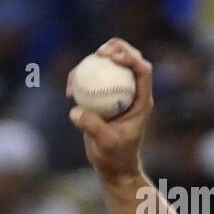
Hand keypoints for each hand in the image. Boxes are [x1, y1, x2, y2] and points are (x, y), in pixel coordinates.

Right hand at [67, 38, 153, 182]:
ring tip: (76, 77)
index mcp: (142, 101)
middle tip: (98, 54)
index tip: (111, 57)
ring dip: (93, 62)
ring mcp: (118, 92)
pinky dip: (80, 79)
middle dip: (116, 48)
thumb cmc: (115, 156)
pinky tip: (70, 91)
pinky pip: (93, 79)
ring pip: (109, 66)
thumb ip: (93, 127)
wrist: (114, 165)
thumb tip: (76, 111)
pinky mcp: (104, 96)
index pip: (143, 71)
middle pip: (130, 59)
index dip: (130, 57)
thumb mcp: (106, 143)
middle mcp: (132, 93)